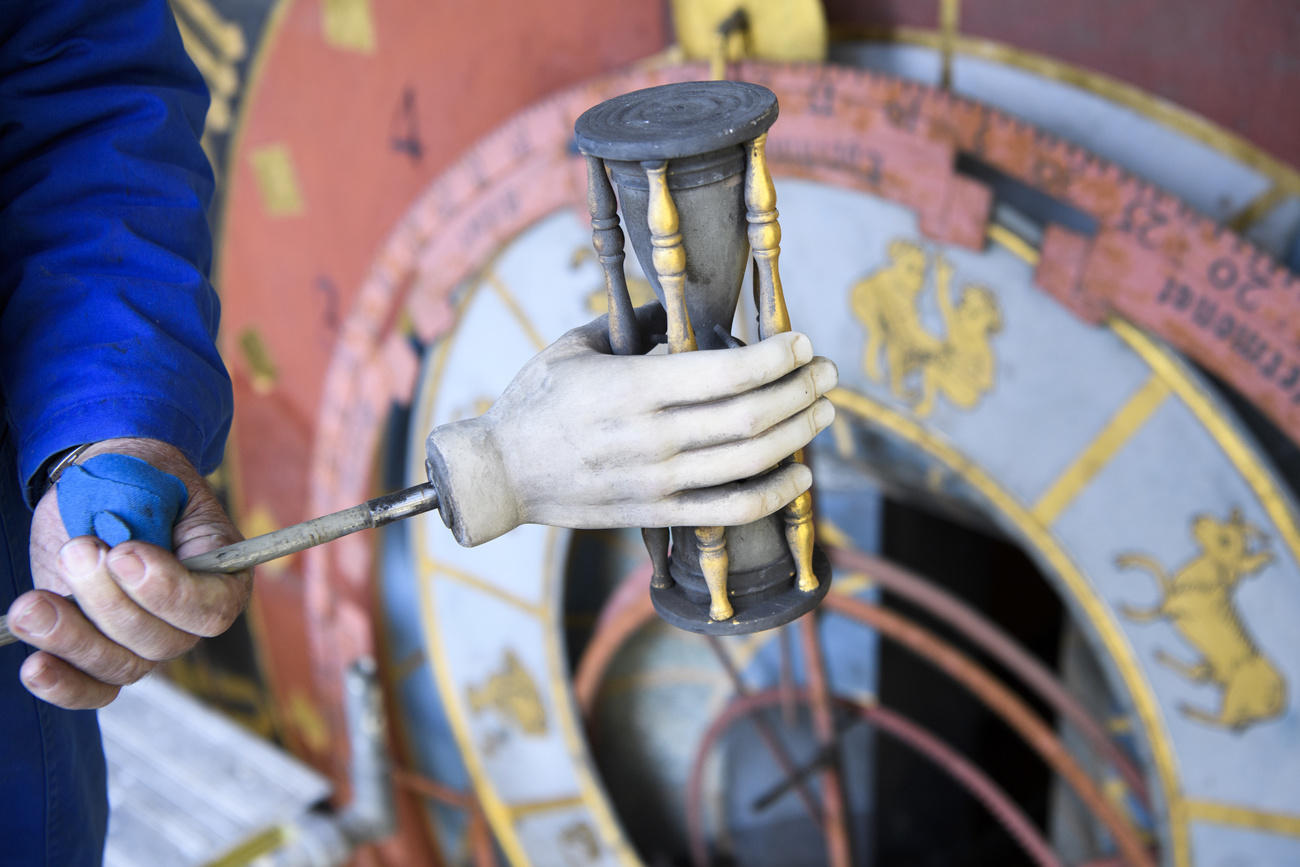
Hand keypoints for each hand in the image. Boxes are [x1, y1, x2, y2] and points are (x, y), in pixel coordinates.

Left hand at [6, 438, 249, 708]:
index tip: (124, 554)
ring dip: (72, 639)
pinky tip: (34, 667)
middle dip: (108, 601)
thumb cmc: (138, 480)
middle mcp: (188, 620)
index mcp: (221, 577)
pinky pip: (92, 689)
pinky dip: (63, 684)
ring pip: (120, 667)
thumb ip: (149, 519)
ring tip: (30, 605)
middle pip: (160, 643)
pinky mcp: (99, 652)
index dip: (168, 593)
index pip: (211, 610)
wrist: (103, 488)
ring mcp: (142, 641)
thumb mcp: (155, 486)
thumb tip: (123, 553)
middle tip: (78, 549)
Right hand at [425, 306, 837, 544]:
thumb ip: (635, 324)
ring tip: (824, 411)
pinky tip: (801, 472)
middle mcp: (652, 439)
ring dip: (799, 433)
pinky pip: (731, 509)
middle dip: (800, 390)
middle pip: (750, 416)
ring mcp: (658, 481)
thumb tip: (684, 306)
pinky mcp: (659, 512)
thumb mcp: (575, 346)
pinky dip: (775, 492)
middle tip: (826, 371)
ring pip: (750, 460)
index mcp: (632, 389)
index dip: (775, 357)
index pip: (726, 373)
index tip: (799, 341)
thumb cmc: (535, 402)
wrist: (501, 474)